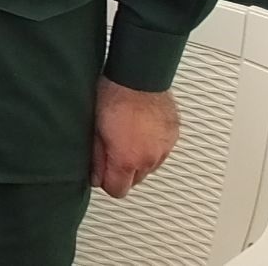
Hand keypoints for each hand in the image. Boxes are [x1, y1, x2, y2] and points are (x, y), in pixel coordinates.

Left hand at [91, 79, 178, 197]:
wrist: (138, 77)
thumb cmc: (113, 97)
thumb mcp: (95, 130)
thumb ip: (97, 158)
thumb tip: (96, 176)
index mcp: (128, 160)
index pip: (118, 191)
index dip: (106, 183)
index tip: (100, 174)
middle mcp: (150, 158)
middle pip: (135, 180)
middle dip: (122, 171)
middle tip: (111, 152)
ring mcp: (164, 148)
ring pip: (149, 167)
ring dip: (138, 159)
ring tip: (126, 138)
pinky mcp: (173, 136)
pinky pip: (161, 151)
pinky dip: (151, 147)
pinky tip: (140, 131)